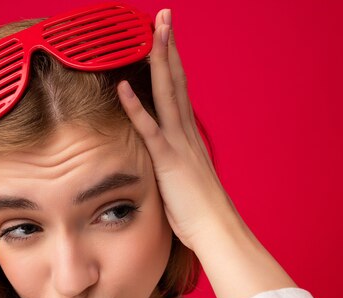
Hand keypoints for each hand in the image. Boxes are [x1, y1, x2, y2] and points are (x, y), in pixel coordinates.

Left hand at [117, 9, 242, 251]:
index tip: (164, 38)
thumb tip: (167, 157)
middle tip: (164, 16)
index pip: (178, 90)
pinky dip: (137, 107)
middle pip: (176, 80)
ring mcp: (179, 145)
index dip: (172, 62)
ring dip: (159, 60)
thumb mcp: (187, 178)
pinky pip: (151, 130)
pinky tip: (124, 86)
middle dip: (169, 46)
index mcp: (188, 136)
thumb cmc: (201, 211)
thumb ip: (175, 161)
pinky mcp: (169, 162)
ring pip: (167, 94)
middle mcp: (186, 133)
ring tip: (152, 30)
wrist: (218, 231)